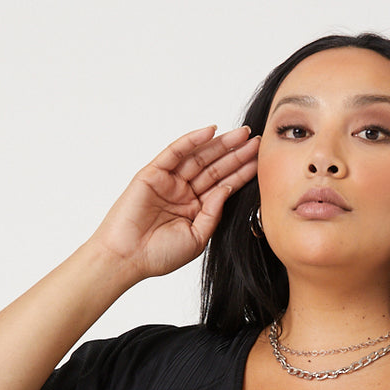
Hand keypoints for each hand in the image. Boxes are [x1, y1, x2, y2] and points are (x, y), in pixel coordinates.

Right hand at [87, 124, 259, 281]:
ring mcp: (169, 182)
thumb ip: (213, 213)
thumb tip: (226, 189)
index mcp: (196, 209)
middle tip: (258, 140)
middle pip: (215, 168)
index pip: (223, 186)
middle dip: (237, 154)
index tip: (262, 160)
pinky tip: (211, 131)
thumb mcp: (197, 237)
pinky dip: (192, 140)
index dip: (242, 172)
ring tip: (243, 133)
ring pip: (199, 157)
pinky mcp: (153, 173)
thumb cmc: (159, 255)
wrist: (128, 258)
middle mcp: (184, 193)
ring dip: (221, 144)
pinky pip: (175, 152)